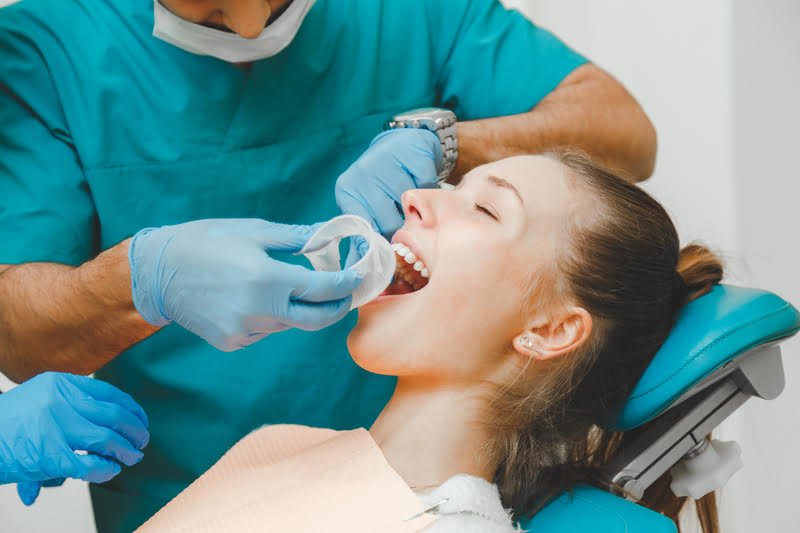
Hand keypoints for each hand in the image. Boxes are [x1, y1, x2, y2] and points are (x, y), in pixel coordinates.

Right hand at [0, 372, 149, 504]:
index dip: (131, 408)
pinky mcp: (51, 456)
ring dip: (125, 450)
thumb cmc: (9, 421)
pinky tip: (109, 470)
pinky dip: (105, 469)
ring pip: (107, 439)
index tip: (140, 419)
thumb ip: (72, 402)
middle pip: (114, 415)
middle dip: (134, 430)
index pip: (109, 393)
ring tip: (132, 457)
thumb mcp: (41, 396)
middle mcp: (62, 401)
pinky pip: (90, 464)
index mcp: (62, 383)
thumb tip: (106, 420)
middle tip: (141, 441)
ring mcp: (57, 428)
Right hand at [128, 219, 361, 350]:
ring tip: (292, 287)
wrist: (157, 273)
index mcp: (267, 278)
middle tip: (346, 294)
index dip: (347, 284)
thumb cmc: (205, 242)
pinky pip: (266, 331)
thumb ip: (297, 237)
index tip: (358, 277)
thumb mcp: (253, 231)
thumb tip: (330, 235)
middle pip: (316, 319)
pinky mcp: (233, 341)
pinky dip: (272, 317)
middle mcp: (259, 310)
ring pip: (290, 324)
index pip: (323, 288)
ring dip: (299, 309)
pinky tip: (256, 298)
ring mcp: (245, 330)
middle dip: (337, 307)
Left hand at [335, 129, 441, 249]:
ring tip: (414, 205)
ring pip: (410, 207)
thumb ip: (364, 236)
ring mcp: (389, 161)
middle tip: (405, 226)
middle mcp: (363, 174)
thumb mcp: (367, 206)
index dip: (377, 246)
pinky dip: (430, 193)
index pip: (363, 229)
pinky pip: (427, 189)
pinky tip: (421, 185)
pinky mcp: (414, 153)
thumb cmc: (383, 183)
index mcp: (348, 190)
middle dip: (400, 229)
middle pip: (388, 222)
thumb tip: (360, 270)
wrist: (403, 143)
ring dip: (417, 212)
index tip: (388, 259)